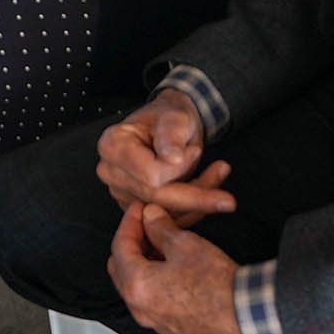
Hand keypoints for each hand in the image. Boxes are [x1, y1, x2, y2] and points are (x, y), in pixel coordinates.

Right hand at [96, 93, 233, 220]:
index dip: (178, 169)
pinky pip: (169, 217)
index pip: (150, 175)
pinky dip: (194, 206)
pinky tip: (210, 186)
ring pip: (166, 212)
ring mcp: (122, 192)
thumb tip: (172, 159)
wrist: (170, 125)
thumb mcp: (175, 116)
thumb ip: (171, 135)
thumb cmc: (170, 117)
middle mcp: (111, 172)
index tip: (193, 151)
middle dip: (195, 190)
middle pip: (157, 197)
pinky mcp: (137, 206)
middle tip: (223, 169)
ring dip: (199, 198)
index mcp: (112, 145)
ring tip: (219, 172)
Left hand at [109, 202, 246, 333]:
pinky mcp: (169, 326)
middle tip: (147, 225)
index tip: (139, 209)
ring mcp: (153, 320)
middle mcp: (139, 307)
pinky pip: (150, 300)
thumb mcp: (185, 243)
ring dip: (142, 262)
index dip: (129, 222)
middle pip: (120, 267)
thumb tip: (151, 217)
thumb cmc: (217, 286)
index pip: (119, 246)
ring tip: (161, 243)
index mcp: (137, 285)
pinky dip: (153, 280)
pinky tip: (171, 266)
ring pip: (135, 285)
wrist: (243, 315)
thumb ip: (160, 227)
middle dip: (131, 243)